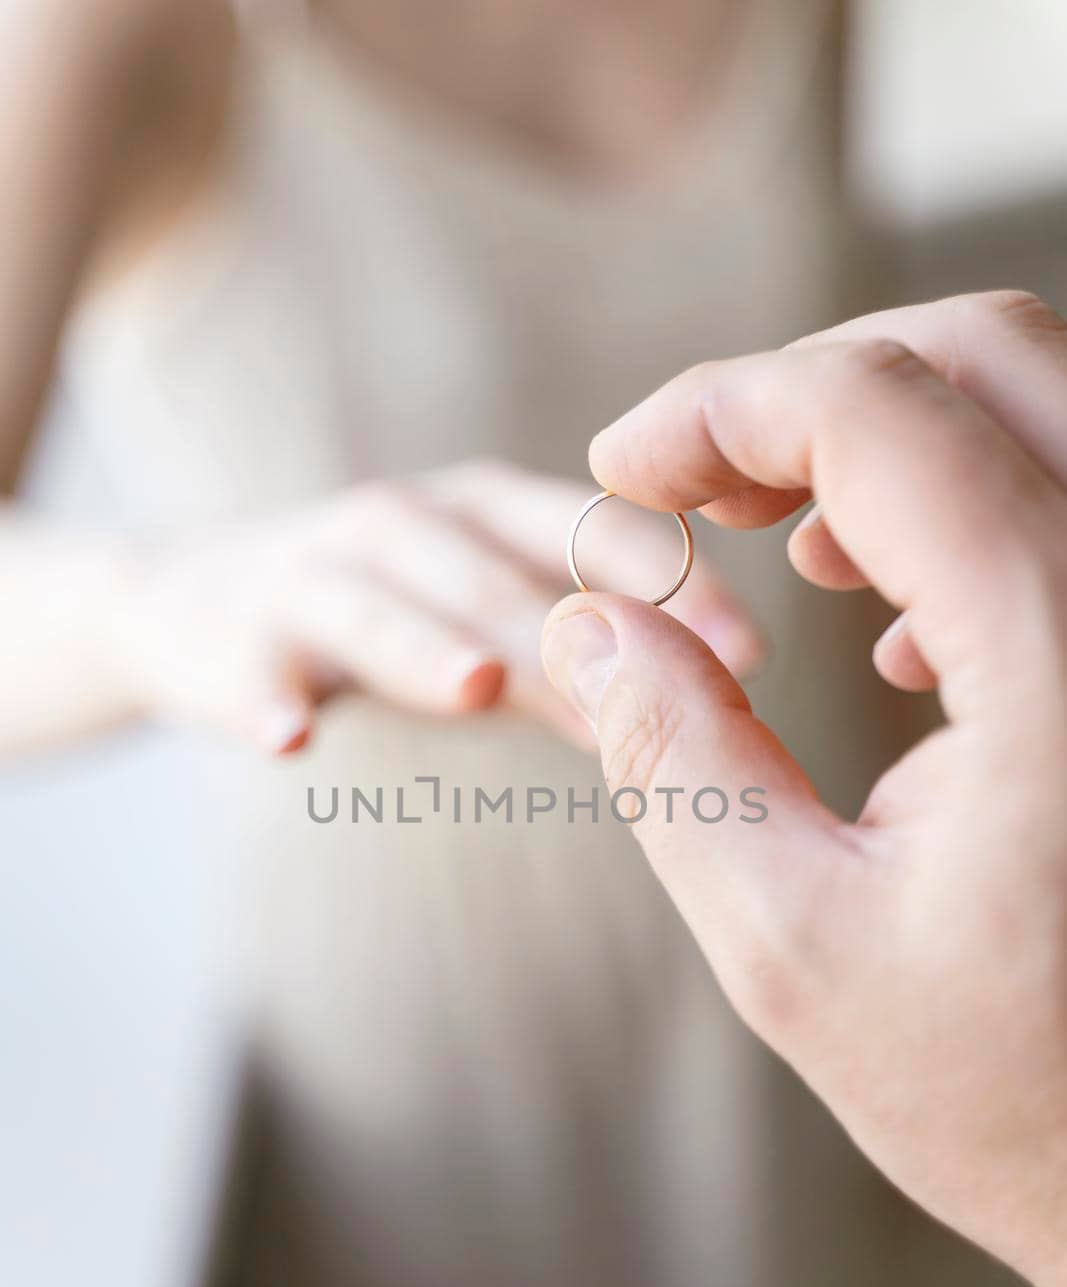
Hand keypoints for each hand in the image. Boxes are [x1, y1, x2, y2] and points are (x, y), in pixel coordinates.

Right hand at [114, 458, 761, 753]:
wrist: (189, 611)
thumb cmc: (387, 626)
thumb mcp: (488, 627)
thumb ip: (584, 660)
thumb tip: (721, 717)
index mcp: (488, 518)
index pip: (591, 528)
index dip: (670, 579)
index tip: (750, 651)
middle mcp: (407, 524)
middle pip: (494, 570)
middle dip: (574, 623)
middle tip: (658, 685)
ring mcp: (309, 572)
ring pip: (374, 601)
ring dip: (423, 643)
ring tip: (479, 690)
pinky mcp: (223, 631)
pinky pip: (243, 664)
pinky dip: (260, 695)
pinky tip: (286, 742)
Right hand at [542, 291, 1066, 1286]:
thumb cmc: (1011, 1098)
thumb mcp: (790, 945)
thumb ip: (672, 758)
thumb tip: (590, 619)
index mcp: (1061, 664)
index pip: (880, 414)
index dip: (721, 409)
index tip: (624, 471)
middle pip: (987, 351)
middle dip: (810, 388)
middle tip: (697, 485)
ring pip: (1047, 400)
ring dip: (897, 431)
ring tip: (784, 544)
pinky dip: (975, 501)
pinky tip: (903, 630)